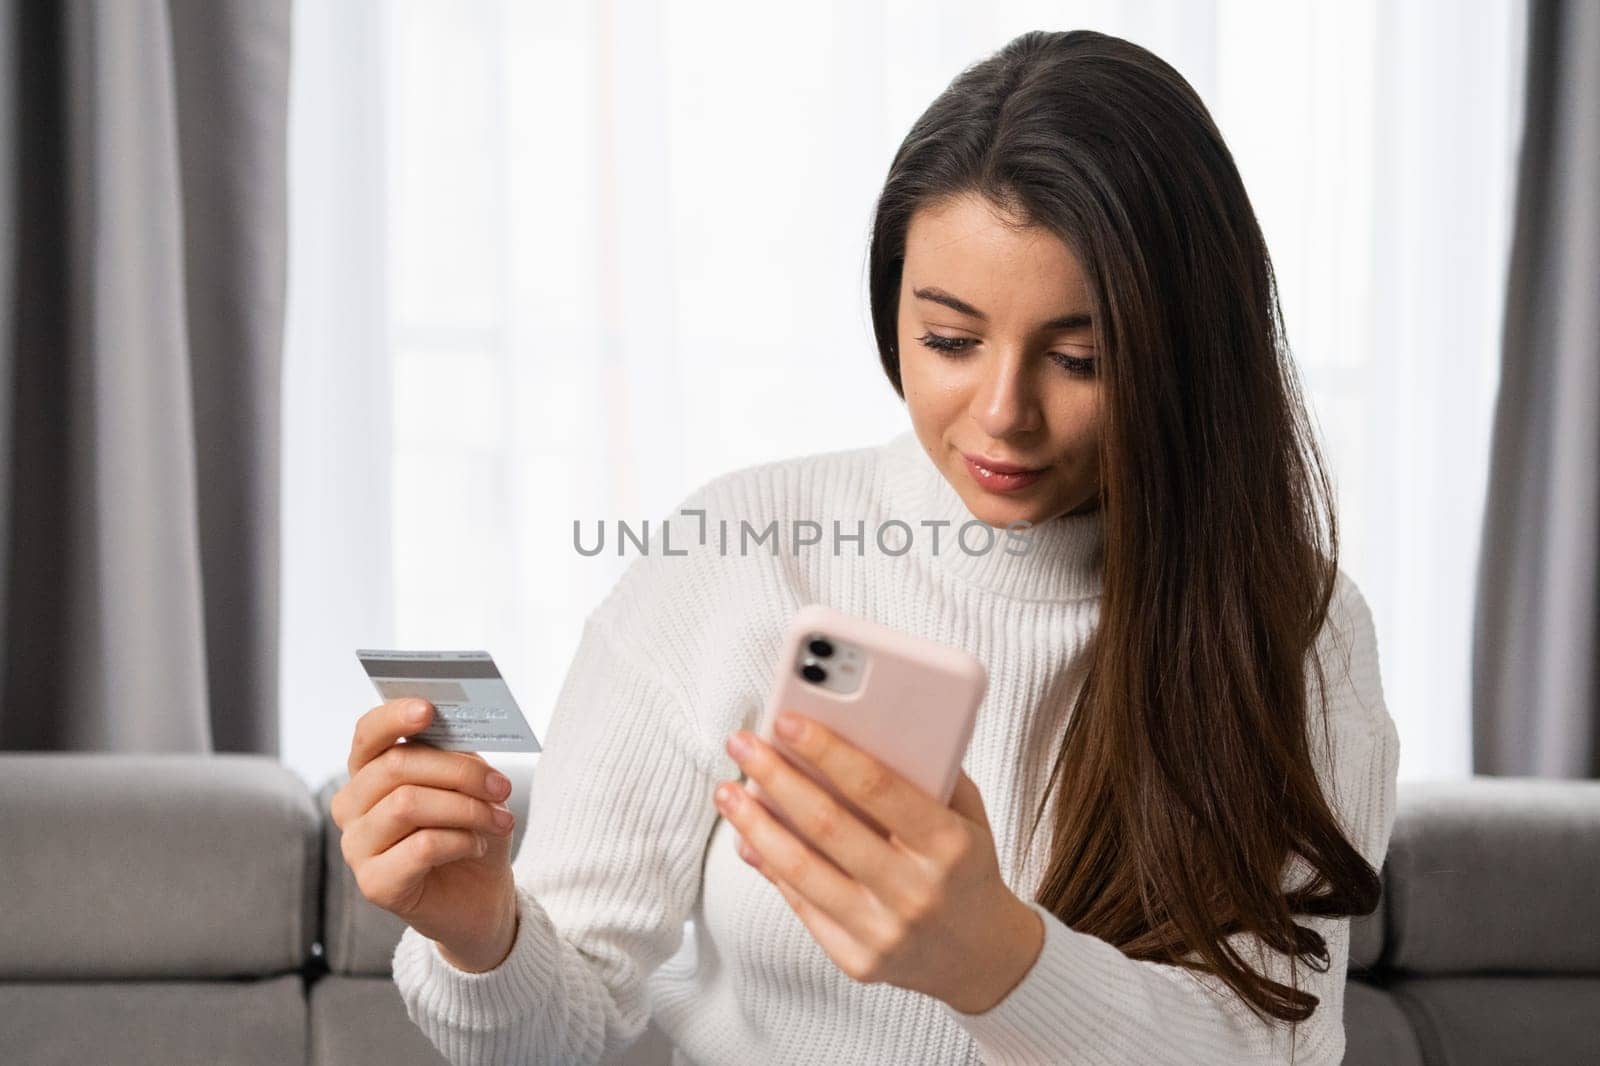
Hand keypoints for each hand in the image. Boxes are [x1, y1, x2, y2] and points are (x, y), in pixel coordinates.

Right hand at [331, 698, 520, 971]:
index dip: (394, 716)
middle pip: (396, 767)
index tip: (429, 709)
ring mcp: (356, 846)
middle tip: (501, 786)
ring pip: (408, 804)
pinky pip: (420, 847)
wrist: (480, 896)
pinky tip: (476, 846)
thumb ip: (455, 754)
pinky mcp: (374, 884)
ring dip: (466, 808)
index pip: (368, 734)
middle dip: (459, 771)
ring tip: (499, 819)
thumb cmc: (469, 831)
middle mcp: (352, 806)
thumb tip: (458, 727)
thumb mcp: (469, 785)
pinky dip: (460, 840)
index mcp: (369, 772)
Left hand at [715, 711, 1044, 1013]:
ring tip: (728, 792)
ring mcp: (885, 931)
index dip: (827, 750)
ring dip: (755, 825)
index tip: (786, 719)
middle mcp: (917, 890)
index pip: (877, 787)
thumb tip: (851, 727)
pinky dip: (769, 867)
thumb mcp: (967, 814)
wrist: (981, 956)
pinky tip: (747, 837)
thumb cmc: (965, 866)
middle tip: (741, 745)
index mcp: (950, 845)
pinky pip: (802, 905)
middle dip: (776, 777)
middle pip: (828, 825)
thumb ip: (926, 771)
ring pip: (801, 870)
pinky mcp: (858, 962)